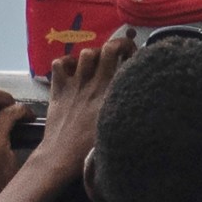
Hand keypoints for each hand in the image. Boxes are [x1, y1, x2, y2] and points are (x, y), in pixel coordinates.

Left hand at [33, 37, 133, 187]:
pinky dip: (65, 63)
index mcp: (112, 95)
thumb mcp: (117, 130)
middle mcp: (95, 85)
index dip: (133, 55)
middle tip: (119, 51)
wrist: (62, 156)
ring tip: (96, 62)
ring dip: (93, 54)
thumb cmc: (91, 149)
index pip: (127, 63)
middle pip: (108, 50)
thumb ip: (129, 111)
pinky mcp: (58, 89)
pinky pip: (59, 64)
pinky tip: (72, 70)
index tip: (135, 56)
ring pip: (85, 53)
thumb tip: (143, 100)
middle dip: (116, 45)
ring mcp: (75, 85)